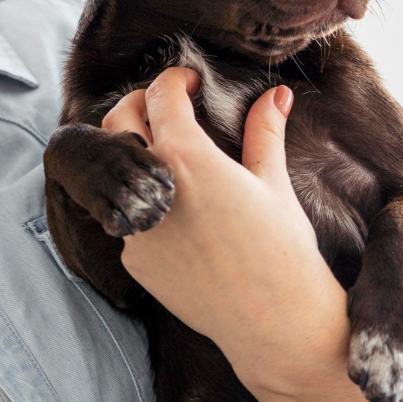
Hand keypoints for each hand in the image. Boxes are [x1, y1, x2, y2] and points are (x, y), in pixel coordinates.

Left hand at [104, 68, 337, 381]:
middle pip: (119, 121)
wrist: (274, 321)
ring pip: (120, 172)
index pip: (161, 95)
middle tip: (169, 107)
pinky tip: (181, 215)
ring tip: (172, 158)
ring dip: (139, 155)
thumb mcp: (274, 183)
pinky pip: (130, 217)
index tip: (190, 82)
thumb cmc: (283, 250)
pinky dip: (149, 205)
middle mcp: (152, 187)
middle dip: (141, 104)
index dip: (176, 79)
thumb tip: (275, 95)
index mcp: (187, 157)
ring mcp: (136, 226)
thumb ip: (265, 132)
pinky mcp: (133, 259)